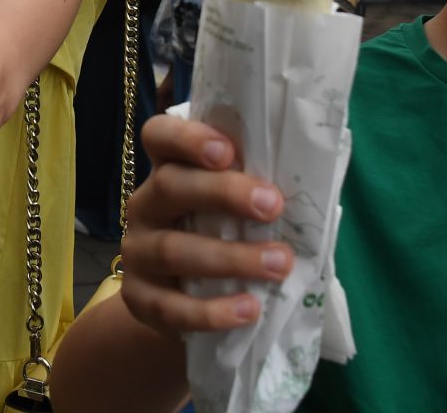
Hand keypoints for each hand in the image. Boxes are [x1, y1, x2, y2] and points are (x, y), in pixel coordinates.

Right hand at [119, 115, 290, 334]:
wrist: (186, 302)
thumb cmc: (224, 237)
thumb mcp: (232, 208)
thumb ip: (254, 191)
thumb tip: (310, 189)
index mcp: (168, 169)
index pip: (159, 136)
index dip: (187, 138)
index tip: (228, 151)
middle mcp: (145, 206)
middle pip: (170, 186)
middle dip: (222, 193)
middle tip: (272, 206)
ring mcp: (136, 253)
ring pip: (172, 249)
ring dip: (230, 257)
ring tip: (278, 265)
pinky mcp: (138, 299)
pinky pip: (169, 307)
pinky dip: (211, 311)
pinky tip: (248, 309)